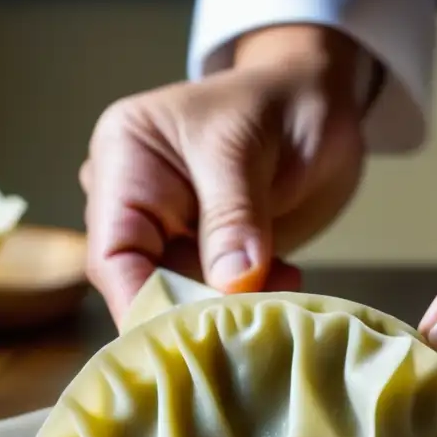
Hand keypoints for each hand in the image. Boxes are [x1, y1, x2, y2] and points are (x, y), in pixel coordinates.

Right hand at [82, 25, 367, 324]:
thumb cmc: (279, 99)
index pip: (113, 252)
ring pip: (189, 296)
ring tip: (279, 298)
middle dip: (193, 311)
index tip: (184, 337)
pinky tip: (289, 282)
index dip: (141, 301)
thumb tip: (230, 283)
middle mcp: (140, 202)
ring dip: (232, 306)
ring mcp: (177, 232)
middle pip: (146, 283)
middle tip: (246, 323)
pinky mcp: (215, 253)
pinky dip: (254, 297)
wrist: (323, 98)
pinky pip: (224, 293)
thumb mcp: (246, 147)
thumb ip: (234, 215)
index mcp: (125, 161)